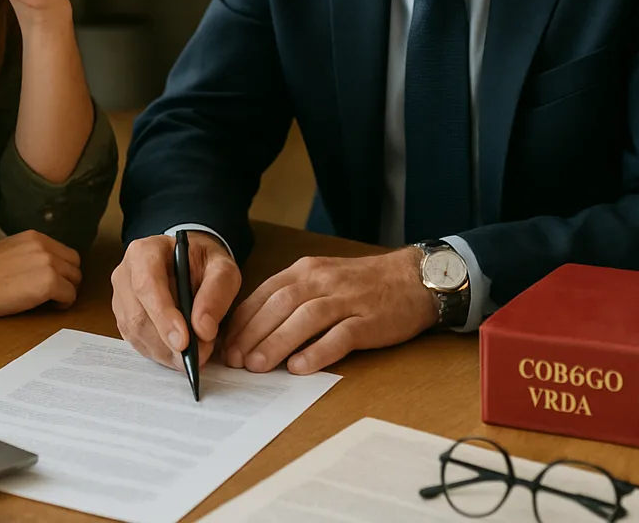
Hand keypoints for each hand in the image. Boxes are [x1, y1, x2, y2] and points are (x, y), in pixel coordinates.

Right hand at [0, 229, 81, 316]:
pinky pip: (70, 296)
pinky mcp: (49, 283)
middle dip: (68, 279)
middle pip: (74, 264)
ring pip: (75, 280)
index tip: (55, 280)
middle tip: (56, 293)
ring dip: (66, 292)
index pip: (64, 251)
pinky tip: (50, 307)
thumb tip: (34, 270)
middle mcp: (44, 247)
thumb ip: (26, 256)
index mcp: (34, 238)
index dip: (62, 269)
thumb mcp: (5, 252)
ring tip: (50, 302)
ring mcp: (48, 264)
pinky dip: (63, 304)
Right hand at [112, 233, 241, 369]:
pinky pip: (138, 344)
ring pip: (137, 334)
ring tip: (196, 351)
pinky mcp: (123, 320)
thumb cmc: (203, 263)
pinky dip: (162, 354)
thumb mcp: (222, 268)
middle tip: (201, 353)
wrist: (190, 264)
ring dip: (167, 351)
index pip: (147, 285)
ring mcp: (121, 298)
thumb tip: (203, 329)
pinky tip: (180, 351)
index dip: (163, 315)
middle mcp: (125, 274)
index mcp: (145, 252)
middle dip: (169, 341)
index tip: (184, 341)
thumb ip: (217, 293)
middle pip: (138, 316)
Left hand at [223, 247, 438, 374]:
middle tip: (233, 359)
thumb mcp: (322, 278)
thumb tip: (255, 326)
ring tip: (257, 366)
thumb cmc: (362, 283)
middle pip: (280, 305)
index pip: (265, 293)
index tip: (225, 342)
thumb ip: (292, 296)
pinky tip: (300, 368)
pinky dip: (318, 352)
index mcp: (306, 270)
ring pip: (305, 318)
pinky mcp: (370, 320)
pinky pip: (341, 336)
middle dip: (252, 333)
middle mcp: (322, 280)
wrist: (413, 278)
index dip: (243, 318)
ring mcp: (347, 299)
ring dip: (277, 342)